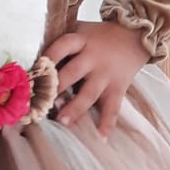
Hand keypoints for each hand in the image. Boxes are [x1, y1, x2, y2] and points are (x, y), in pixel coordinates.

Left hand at [42, 20, 147, 138]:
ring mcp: (106, 74)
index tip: (34, 70)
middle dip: (57, 87)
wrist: (134, 36)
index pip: (63, 46)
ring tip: (62, 121)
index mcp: (81, 40)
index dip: (49, 57)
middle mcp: (93, 57)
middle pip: (73, 72)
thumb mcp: (81, 31)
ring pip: (89, 93)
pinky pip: (113, 108)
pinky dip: (107, 123)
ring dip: (75, 107)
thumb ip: (62, 43)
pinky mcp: (118, 88)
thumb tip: (34, 63)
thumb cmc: (99, 36)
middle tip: (42, 101)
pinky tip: (100, 138)